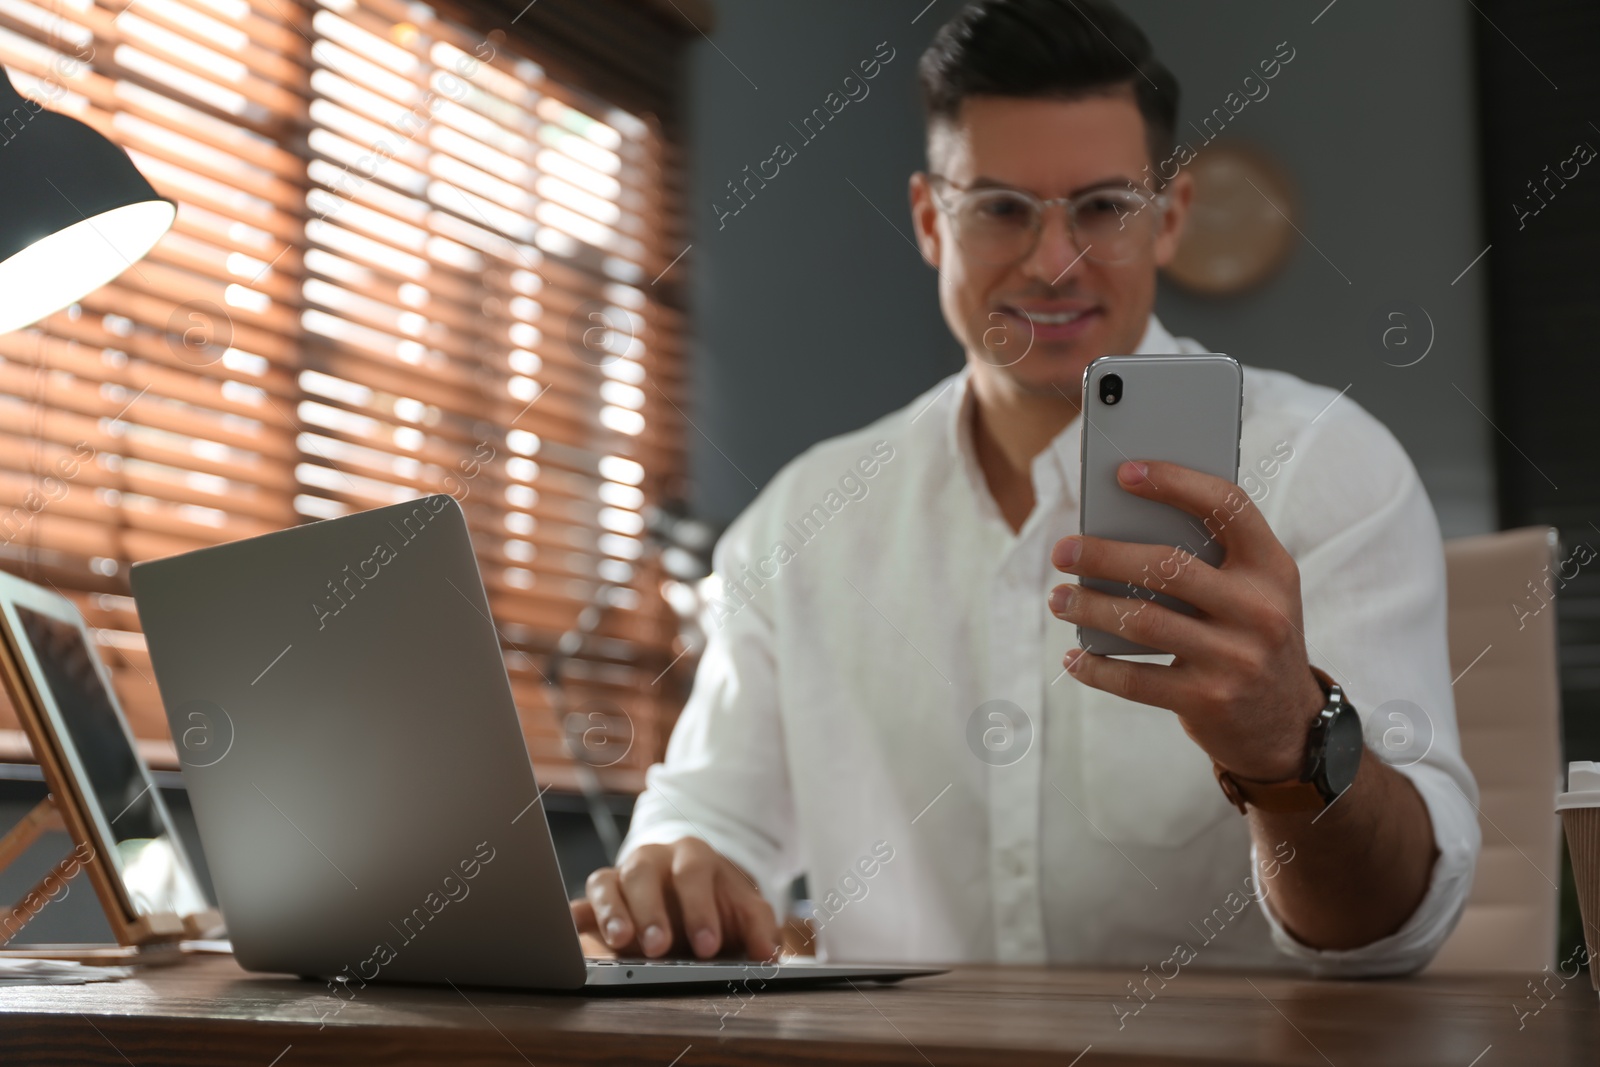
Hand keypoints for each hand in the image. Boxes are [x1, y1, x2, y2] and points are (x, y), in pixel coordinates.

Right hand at [569, 837, 778, 959]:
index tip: (707, 946)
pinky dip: (574, 918)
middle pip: (644, 873)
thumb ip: (759, 927)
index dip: (700, 908)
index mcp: (692, 856)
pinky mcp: (598, 901)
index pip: (694, 873)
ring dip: (612, 912)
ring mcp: (621, 877)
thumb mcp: (744, 909)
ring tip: (620, 942)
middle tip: (659, 947)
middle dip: (651, 911)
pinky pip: (581, 904)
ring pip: (607, 882)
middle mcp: (653, 860)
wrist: (689, 895)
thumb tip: (767, 952)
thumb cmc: (716, 903)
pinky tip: (570, 934)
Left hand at [1048, 459, 1325, 781]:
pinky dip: (1096, 667)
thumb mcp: (1255, 594)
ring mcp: (1236, 658)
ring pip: (1142, 621)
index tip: (1124, 473)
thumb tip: (1117, 528)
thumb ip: (1209, 561)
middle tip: (1063, 551)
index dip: (1175, 482)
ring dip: (1089, 606)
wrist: (1287, 726)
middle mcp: (1260, 610)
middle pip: (1167, 565)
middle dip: (1104, 555)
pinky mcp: (1209, 701)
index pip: (1226, 506)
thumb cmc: (1251, 638)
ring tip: (1059, 598)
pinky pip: (1135, 679)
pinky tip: (1075, 656)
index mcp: (1272, 568)